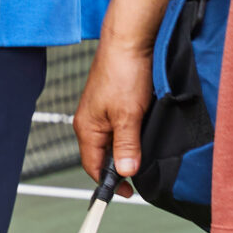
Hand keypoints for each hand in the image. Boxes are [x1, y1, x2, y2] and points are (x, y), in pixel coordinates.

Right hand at [73, 36, 155, 197]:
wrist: (129, 39)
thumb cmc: (123, 72)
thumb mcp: (128, 115)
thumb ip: (126, 146)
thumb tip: (125, 173)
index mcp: (87, 127)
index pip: (93, 166)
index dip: (109, 183)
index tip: (129, 193)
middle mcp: (90, 121)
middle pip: (102, 155)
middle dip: (120, 168)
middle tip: (142, 176)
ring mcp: (101, 110)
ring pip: (113, 141)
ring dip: (128, 150)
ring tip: (145, 154)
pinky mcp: (112, 101)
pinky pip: (119, 127)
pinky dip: (130, 135)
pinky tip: (144, 133)